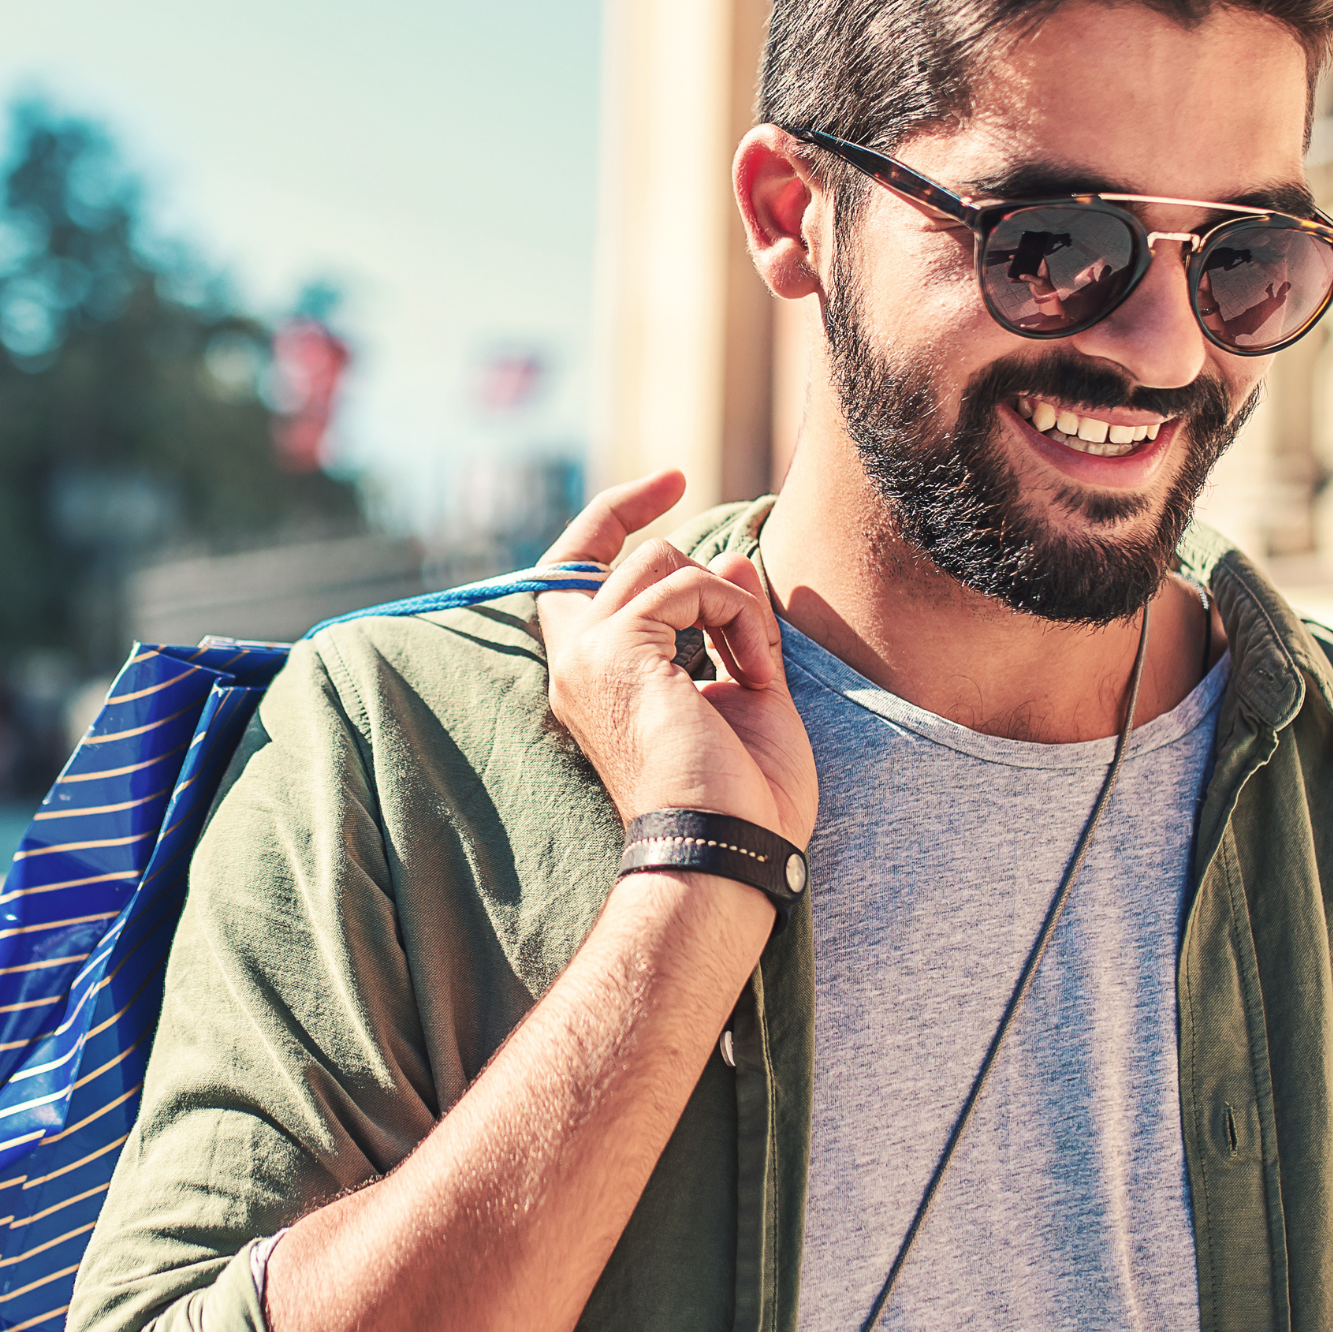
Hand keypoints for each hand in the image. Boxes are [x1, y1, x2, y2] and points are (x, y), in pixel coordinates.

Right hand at [538, 470, 815, 849]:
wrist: (729, 852)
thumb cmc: (743, 798)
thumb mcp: (746, 692)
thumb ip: (732, 623)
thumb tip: (733, 557)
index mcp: (595, 677)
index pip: (574, 565)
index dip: (616, 513)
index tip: (673, 479)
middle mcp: (575, 663)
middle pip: (622, 551)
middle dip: (704, 570)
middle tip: (753, 634)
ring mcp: (587, 655)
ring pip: (662, 558)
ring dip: (730, 601)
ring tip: (758, 671)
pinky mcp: (614, 649)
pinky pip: (688, 582)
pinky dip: (738, 617)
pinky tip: (756, 676)